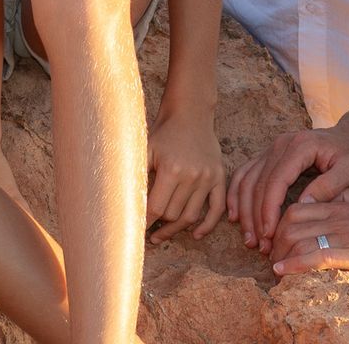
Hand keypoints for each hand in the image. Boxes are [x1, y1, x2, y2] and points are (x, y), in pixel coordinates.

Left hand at [146, 109, 226, 242]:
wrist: (190, 113)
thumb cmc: (164, 133)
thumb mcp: (146, 151)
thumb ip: (139, 178)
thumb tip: (129, 206)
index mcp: (172, 169)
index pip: (156, 208)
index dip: (145, 222)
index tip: (136, 229)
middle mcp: (192, 176)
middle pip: (173, 215)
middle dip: (159, 226)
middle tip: (149, 232)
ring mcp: (208, 177)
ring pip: (191, 216)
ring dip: (177, 229)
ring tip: (163, 234)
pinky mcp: (219, 177)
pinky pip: (217, 208)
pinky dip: (208, 225)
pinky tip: (196, 234)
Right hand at [226, 124, 348, 253]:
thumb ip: (328, 186)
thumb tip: (302, 206)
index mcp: (300, 146)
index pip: (276, 181)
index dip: (269, 210)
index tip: (269, 235)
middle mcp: (280, 144)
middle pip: (257, 182)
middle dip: (255, 216)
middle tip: (259, 245)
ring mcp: (271, 148)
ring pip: (246, 179)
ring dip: (243, 210)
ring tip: (249, 238)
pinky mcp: (268, 155)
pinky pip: (245, 173)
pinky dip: (236, 194)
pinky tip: (235, 216)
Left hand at [270, 188, 348, 285]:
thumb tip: (338, 197)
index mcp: (342, 205)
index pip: (297, 208)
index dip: (279, 225)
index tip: (276, 243)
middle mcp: (338, 216)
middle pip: (290, 221)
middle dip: (274, 240)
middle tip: (271, 259)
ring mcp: (345, 233)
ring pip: (298, 237)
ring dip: (280, 255)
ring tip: (274, 271)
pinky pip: (316, 256)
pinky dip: (294, 264)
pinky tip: (283, 273)